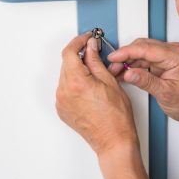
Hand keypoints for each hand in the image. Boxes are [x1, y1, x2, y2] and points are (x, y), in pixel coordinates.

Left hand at [56, 33, 138, 154]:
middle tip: (93, 52)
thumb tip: (91, 47)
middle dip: (79, 55)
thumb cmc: (117, 117)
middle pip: (66, 63)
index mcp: (76, 82)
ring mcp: (61, 102)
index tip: (86, 38)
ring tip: (94, 73)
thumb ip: (96, 60)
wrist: (113, 140)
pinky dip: (74, 83)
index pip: (69, 52)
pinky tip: (89, 86)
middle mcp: (64, 92)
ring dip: (77, 69)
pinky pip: (65, 89)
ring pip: (65, 75)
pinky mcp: (62, 110)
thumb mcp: (110, 81)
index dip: (78, 41)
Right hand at [107, 39, 178, 122]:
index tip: (114, 57)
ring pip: (143, 52)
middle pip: (143, 47)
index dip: (126, 52)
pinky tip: (126, 72)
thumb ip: (146, 82)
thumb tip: (129, 73)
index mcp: (177, 56)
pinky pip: (147, 59)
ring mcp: (170, 55)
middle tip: (112, 67)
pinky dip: (136, 65)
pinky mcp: (166, 61)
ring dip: (129, 61)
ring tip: (116, 71)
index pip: (146, 48)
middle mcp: (175, 51)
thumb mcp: (165, 94)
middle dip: (125, 56)